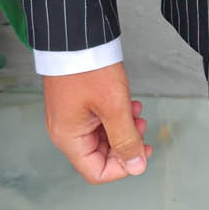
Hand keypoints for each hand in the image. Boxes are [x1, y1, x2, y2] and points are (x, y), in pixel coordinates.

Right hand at [42, 61, 151, 182]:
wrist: (76, 36)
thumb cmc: (89, 68)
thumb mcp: (114, 107)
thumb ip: (126, 140)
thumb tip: (136, 167)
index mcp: (69, 138)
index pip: (96, 172)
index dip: (122, 167)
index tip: (142, 151)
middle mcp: (66, 132)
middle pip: (101, 156)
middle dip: (126, 144)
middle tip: (142, 126)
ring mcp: (71, 118)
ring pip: (103, 138)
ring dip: (124, 128)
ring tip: (136, 111)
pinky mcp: (77, 105)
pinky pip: (100, 122)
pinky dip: (117, 116)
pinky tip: (129, 103)